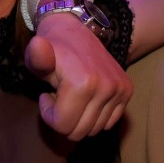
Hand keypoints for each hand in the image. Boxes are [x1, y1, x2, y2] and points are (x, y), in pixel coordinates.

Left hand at [24, 13, 131, 138]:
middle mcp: (106, 88)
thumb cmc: (51, 48)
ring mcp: (119, 90)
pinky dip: (95, 116)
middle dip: (63, 120)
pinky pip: (109, 122)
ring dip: (78, 118)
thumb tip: (38, 46)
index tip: (45, 97)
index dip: (49, 116)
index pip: (63, 126)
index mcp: (83, 83)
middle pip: (79, 132)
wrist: (76, 30)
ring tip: (70, 97)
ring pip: (94, 130)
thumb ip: (36, 57)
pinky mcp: (127, 91)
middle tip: (57, 98)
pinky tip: (84, 98)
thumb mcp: (37, 55)